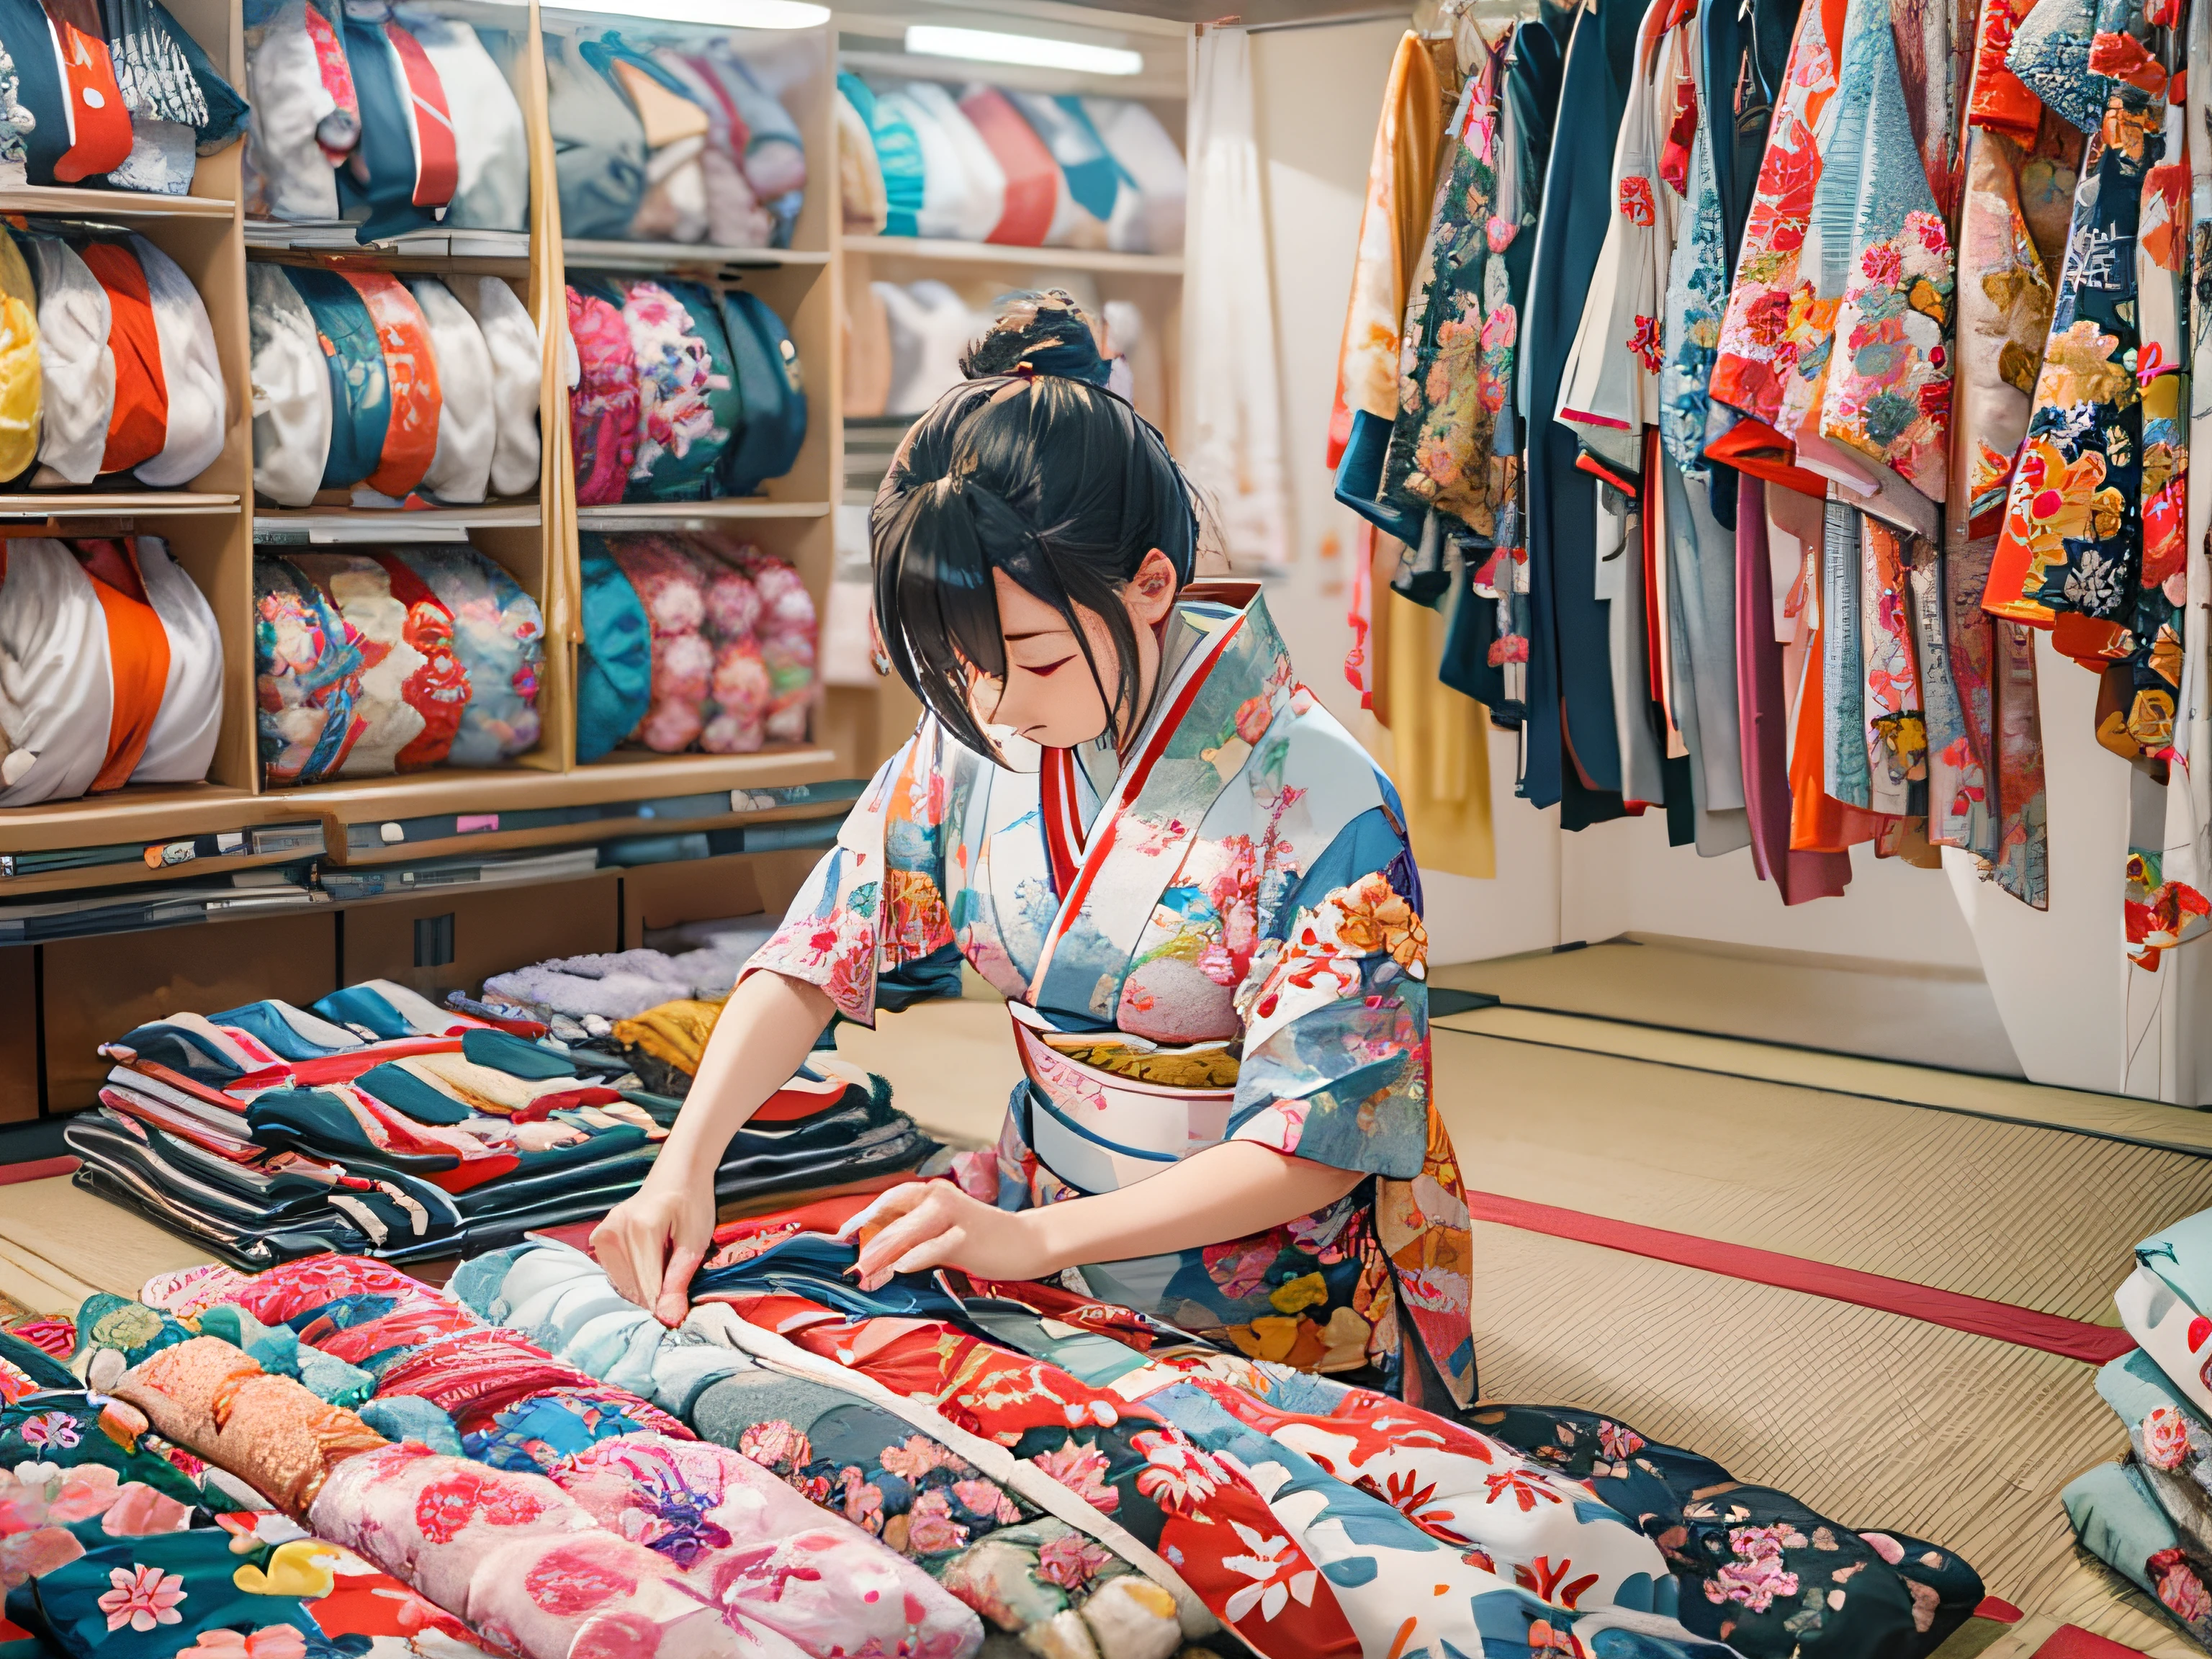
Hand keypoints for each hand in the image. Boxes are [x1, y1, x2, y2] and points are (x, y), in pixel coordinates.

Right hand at [592, 1179, 714, 1327]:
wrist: (679, 1173)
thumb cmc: (693, 1203)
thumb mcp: (695, 1241)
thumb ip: (679, 1280)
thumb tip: (669, 1319)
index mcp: (641, 1229)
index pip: (647, 1287)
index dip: (665, 1305)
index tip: (678, 1312)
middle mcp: (615, 1231)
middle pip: (631, 1289)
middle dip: (654, 1299)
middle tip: (674, 1288)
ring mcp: (603, 1232)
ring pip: (620, 1285)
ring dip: (642, 1289)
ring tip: (662, 1269)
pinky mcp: (599, 1236)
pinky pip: (613, 1272)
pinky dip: (631, 1278)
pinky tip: (648, 1264)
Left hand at [837, 1180, 1048, 1290]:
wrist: (1027, 1241)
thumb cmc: (981, 1238)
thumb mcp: (942, 1232)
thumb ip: (913, 1238)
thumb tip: (875, 1257)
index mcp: (931, 1192)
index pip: (889, 1201)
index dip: (863, 1218)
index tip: (841, 1236)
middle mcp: (939, 1197)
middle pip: (894, 1217)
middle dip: (869, 1243)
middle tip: (852, 1266)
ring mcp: (954, 1215)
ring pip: (909, 1230)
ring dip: (883, 1252)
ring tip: (866, 1269)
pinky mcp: (968, 1236)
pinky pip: (935, 1246)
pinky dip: (916, 1256)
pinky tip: (902, 1267)